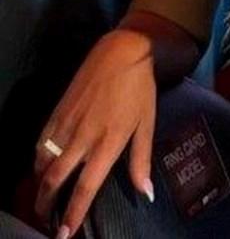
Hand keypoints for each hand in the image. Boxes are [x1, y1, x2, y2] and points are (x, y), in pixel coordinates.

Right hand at [34, 30, 156, 237]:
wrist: (121, 53)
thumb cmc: (139, 91)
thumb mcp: (147, 125)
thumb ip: (142, 161)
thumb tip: (147, 194)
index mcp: (108, 143)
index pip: (86, 187)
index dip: (74, 212)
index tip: (65, 233)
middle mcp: (82, 138)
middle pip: (55, 180)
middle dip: (46, 206)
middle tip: (46, 223)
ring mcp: (65, 125)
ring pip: (42, 164)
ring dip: (39, 188)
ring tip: (43, 203)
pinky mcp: (56, 114)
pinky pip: (39, 145)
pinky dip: (36, 163)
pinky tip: (41, 172)